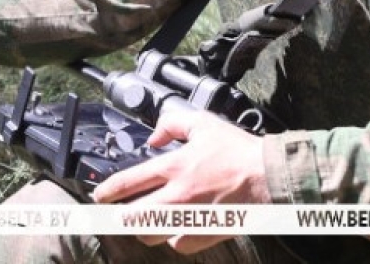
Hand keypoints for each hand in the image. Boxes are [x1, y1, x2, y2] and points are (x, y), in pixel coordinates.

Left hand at [92, 108, 269, 254]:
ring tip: (144, 222)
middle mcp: (178, 195)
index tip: (100, 197)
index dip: (108, 191)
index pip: (130, 182)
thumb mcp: (203, 123)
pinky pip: (178, 245)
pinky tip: (175, 230)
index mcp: (175, 166)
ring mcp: (191, 217)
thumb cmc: (239, 151)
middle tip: (117, 215)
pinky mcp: (206, 233)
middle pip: (133, 217)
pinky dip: (174, 240)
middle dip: (120, 218)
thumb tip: (153, 137)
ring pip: (152, 234)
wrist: (269, 176)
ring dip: (145, 229)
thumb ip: (172, 125)